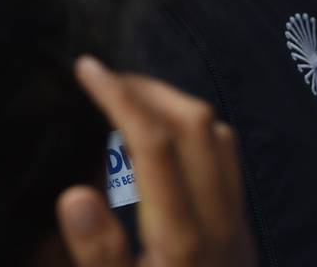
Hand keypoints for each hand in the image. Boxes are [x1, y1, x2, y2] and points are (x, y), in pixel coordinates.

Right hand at [57, 56, 254, 266]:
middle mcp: (218, 221)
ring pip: (218, 135)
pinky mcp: (243, 231)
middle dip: (148, 88)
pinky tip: (164, 138)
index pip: (154, 144)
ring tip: (128, 101)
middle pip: (196, 124)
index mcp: (181, 238)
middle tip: (104, 79)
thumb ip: (98, 254)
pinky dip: (194, 129)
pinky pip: (227, 158)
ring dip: (174, 104)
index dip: (119, 97)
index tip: (86, 68)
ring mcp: (237, 224)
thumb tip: (74, 194)